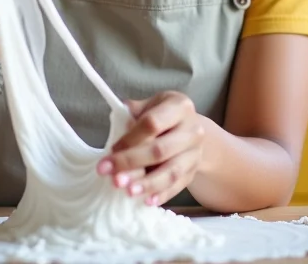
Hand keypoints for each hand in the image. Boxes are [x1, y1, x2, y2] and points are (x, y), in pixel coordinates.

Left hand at [98, 91, 206, 206]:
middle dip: (133, 164)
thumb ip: (132, 113)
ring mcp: (196, 153)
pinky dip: (162, 195)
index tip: (111, 150)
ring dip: (148, 184)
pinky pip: (178, 186)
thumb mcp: (150, 106)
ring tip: (128, 192)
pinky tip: (146, 201)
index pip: (152, 123)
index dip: (130, 138)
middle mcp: (192, 130)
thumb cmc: (162, 116)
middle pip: (160, 150)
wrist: (188, 130)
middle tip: (113, 177)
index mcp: (179, 106)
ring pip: (171, 172)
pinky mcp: (194, 172)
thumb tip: (117, 125)